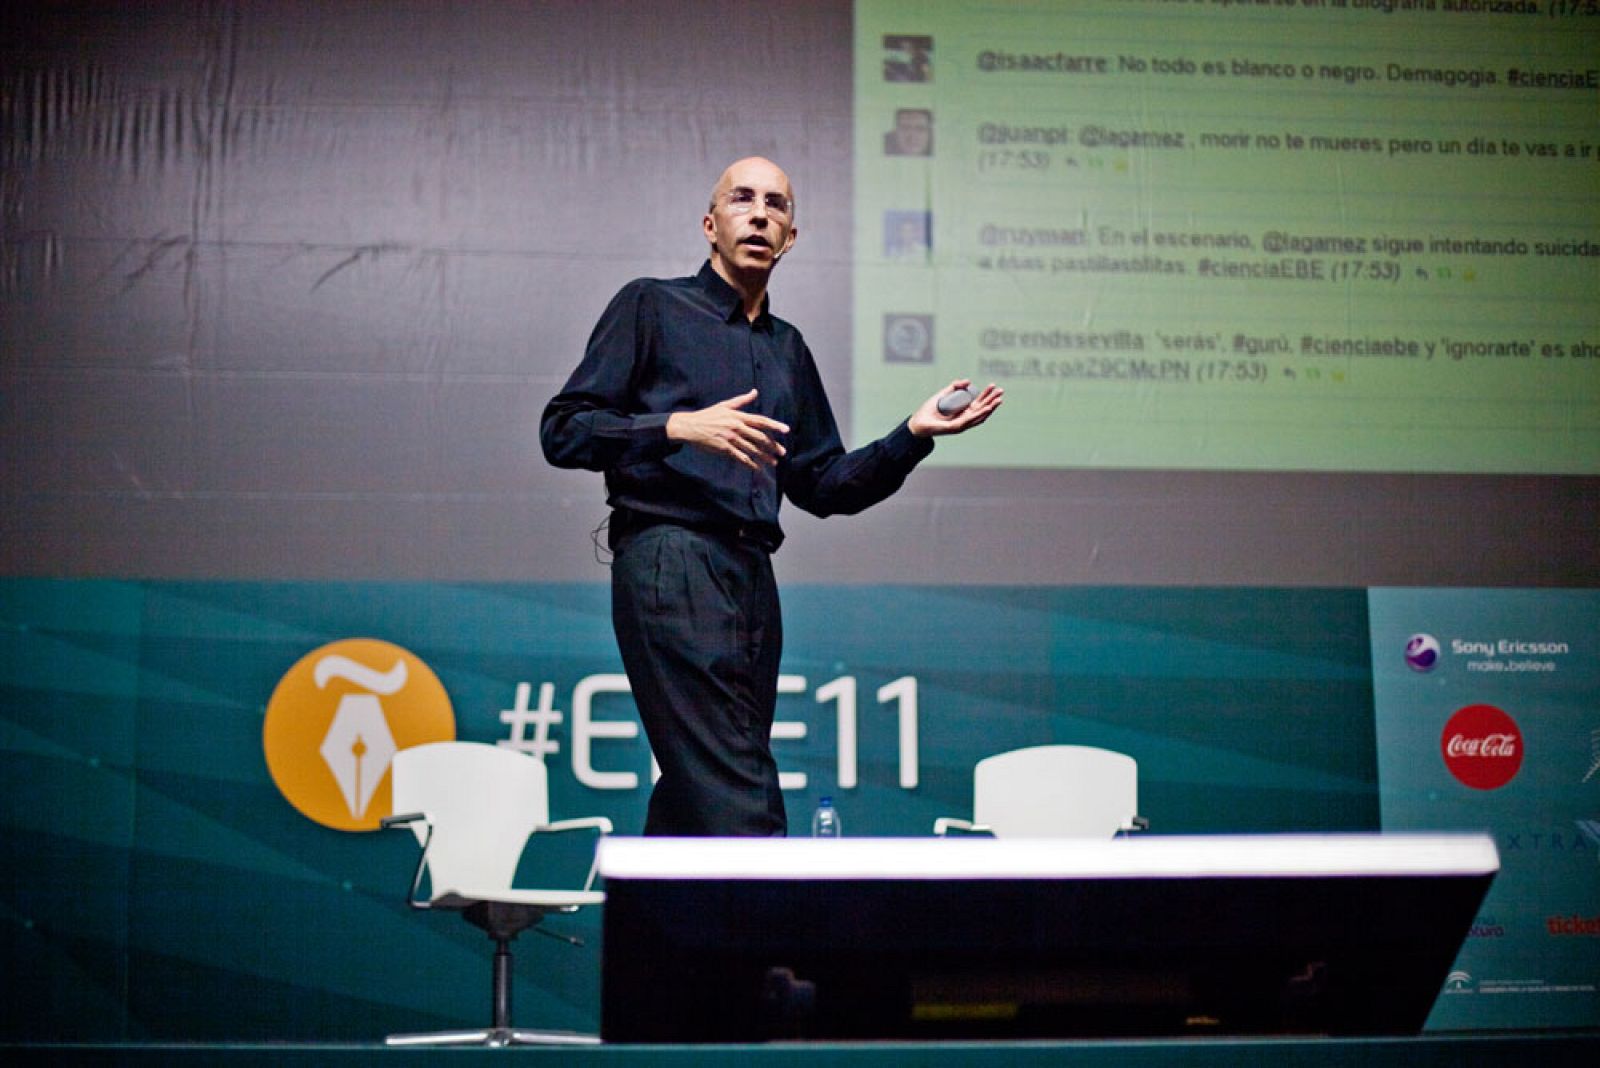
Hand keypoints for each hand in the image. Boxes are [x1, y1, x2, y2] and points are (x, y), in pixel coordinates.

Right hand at [666, 389, 788, 468]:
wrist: (690, 426)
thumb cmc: (708, 415)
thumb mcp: (725, 405)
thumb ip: (742, 400)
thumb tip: (755, 391)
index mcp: (738, 416)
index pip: (761, 421)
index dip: (775, 425)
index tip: (786, 430)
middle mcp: (737, 427)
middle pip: (760, 437)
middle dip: (773, 446)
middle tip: (782, 452)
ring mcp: (731, 439)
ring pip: (752, 449)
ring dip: (764, 457)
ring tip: (774, 462)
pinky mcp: (724, 449)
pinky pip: (741, 458)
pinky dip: (750, 463)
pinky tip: (757, 468)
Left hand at [908, 380, 1003, 437]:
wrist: (918, 422)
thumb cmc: (929, 410)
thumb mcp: (943, 394)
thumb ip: (954, 387)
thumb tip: (968, 381)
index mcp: (962, 411)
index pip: (978, 402)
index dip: (986, 394)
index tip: (993, 385)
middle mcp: (964, 418)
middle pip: (981, 408)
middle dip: (992, 400)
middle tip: (1001, 391)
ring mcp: (961, 424)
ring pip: (979, 416)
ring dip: (990, 408)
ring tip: (998, 400)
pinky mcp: (956, 428)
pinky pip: (970, 420)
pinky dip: (980, 414)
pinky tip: (987, 408)